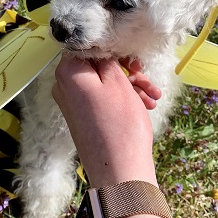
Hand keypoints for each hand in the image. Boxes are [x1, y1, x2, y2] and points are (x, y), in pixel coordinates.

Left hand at [52, 55, 156, 187]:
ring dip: (130, 86)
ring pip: (104, 84)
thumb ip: (106, 61)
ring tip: (153, 98)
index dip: (111, 50)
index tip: (130, 58)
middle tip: (144, 76)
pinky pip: (103, 99)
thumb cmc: (119, 123)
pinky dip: (124, 99)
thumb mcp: (116, 83)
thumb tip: (100, 52)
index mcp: (67, 73)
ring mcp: (73, 103)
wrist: (119, 169)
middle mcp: (64, 86)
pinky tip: (147, 106)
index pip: (86, 48)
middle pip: (97, 66)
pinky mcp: (83, 116)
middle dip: (125, 71)